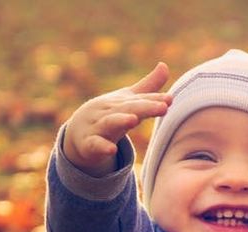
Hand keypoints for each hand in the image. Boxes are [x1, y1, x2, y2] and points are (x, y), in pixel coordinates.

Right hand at [64, 62, 171, 176]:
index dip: (155, 100)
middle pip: (128, 108)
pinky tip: (111, 150)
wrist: (77, 132)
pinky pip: (95, 145)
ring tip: (134, 119)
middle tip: (163, 107)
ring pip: (110, 123)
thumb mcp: (127, 101)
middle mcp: (110, 111)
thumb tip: (165, 65)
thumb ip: (148, 88)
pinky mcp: (88, 143)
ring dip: (120, 120)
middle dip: (145, 107)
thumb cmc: (109, 114)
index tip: (170, 99)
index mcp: (122, 102)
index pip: (140, 100)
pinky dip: (102, 147)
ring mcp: (98, 126)